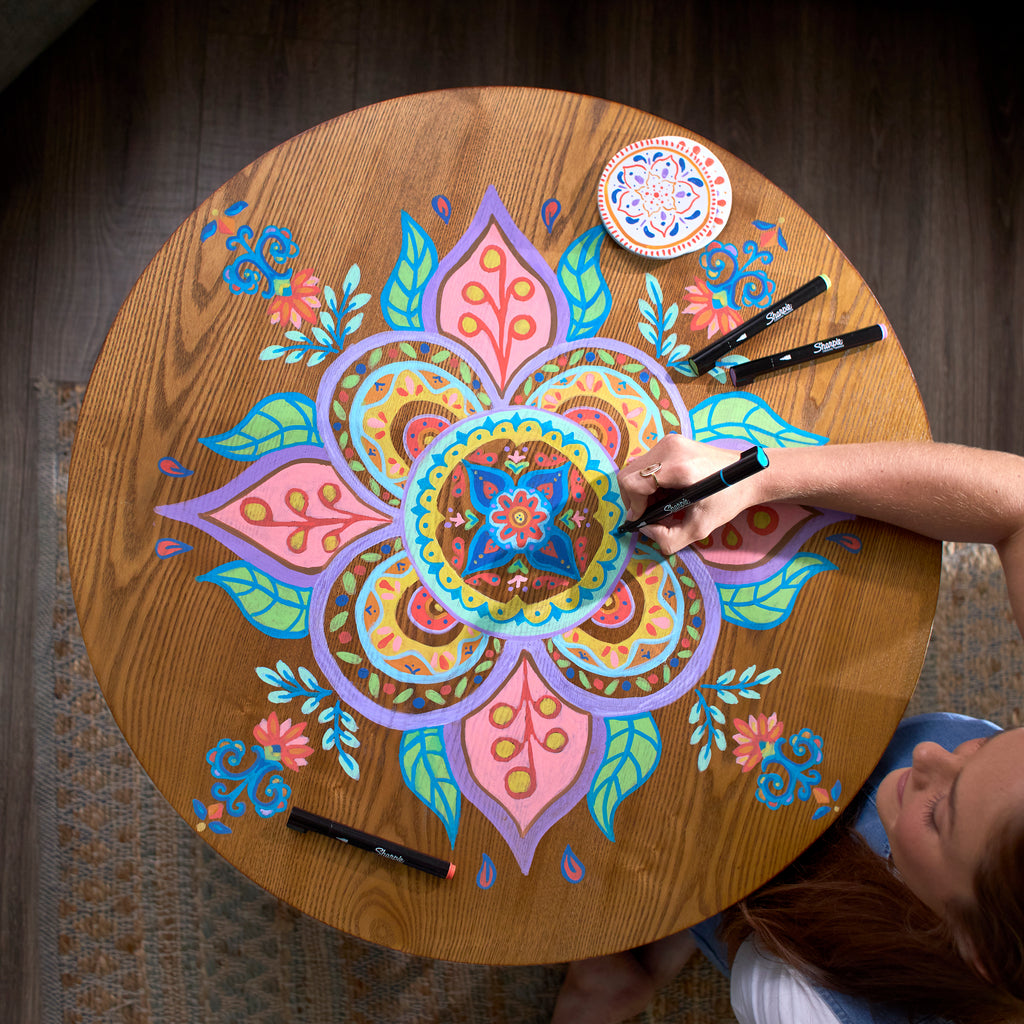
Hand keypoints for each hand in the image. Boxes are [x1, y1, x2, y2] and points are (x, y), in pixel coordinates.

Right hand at [617, 436, 767, 554]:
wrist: (749, 474)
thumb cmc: (728, 499)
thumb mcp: (700, 527)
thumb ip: (668, 538)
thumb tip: (646, 530)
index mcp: (678, 467)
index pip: (633, 482)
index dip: (633, 505)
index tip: (643, 518)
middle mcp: (670, 448)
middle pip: (629, 474)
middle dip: (633, 498)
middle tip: (649, 513)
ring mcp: (669, 441)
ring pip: (635, 468)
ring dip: (640, 490)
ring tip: (659, 503)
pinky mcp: (671, 441)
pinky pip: (646, 462)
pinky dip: (648, 480)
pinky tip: (665, 491)